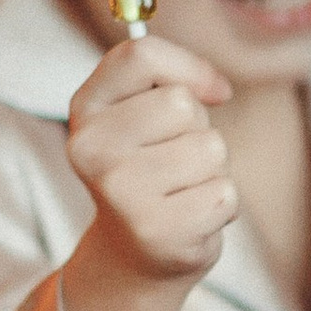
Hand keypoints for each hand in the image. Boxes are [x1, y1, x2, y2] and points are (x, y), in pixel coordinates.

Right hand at [64, 31, 235, 285]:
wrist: (133, 255)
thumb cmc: (149, 168)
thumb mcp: (142, 111)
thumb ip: (169, 77)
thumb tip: (219, 88)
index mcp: (85, 108)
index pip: (140, 54)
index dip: (189, 67)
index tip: (212, 92)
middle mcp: (91, 148)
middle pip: (183, 104)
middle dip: (199, 128)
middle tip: (176, 158)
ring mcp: (120, 192)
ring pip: (210, 148)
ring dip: (213, 169)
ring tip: (182, 189)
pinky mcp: (156, 230)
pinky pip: (224, 193)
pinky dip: (221, 206)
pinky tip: (190, 218)